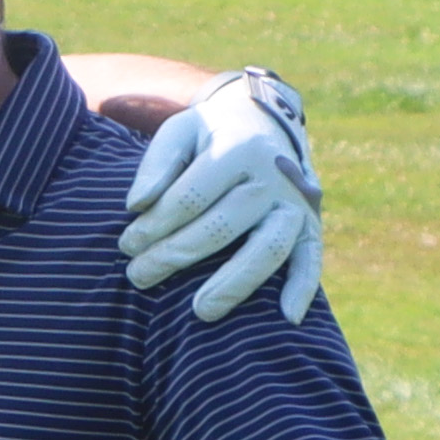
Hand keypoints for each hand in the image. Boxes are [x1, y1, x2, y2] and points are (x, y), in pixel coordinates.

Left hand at [119, 66, 323, 324]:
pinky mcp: (311, 223)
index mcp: (238, 148)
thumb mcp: (180, 130)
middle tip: (139, 277)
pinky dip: (303, 288)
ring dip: (234, 283)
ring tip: (200, 312)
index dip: (154, 225)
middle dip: (176, 256)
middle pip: (223, 226)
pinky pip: (312, 258)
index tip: (127, 245)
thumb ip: (157, 164)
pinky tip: (287, 319)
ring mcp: (296, 202)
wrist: (265, 120)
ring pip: (270, 248)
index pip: (189, 198)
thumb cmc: (211, 135)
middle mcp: (273, 176)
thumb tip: (136, 206)